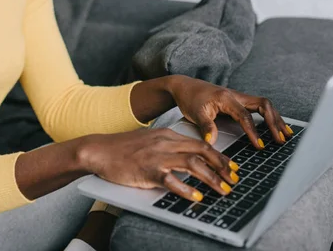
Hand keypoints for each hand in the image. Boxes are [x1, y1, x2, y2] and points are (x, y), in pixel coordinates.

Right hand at [80, 129, 239, 200]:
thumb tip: (188, 159)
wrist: (98, 150)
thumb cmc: (123, 148)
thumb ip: (168, 146)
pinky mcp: (147, 170)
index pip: (200, 143)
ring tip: (223, 190)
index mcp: (167, 135)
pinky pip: (171, 180)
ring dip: (211, 178)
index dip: (219, 156)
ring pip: (192, 164)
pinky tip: (196, 197)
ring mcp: (156, 156)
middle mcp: (165, 143)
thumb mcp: (150, 141)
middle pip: (202, 151)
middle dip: (222, 166)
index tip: (232, 166)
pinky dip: (186, 189)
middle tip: (234, 179)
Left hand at [168, 75, 292, 148]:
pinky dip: (269, 116)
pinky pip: (258, 107)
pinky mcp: (238, 101)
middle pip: (263, 105)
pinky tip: (275, 126)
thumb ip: (206, 127)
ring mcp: (239, 97)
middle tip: (280, 139)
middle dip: (273, 122)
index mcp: (226, 98)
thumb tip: (212, 142)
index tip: (259, 145)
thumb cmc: (190, 98)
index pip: (245, 115)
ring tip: (285, 134)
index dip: (253, 131)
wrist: (185, 86)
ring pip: (264, 105)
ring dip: (275, 119)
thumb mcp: (195, 113)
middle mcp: (236, 95)